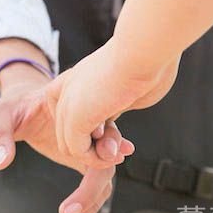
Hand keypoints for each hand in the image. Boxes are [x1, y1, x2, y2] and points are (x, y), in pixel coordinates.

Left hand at [0, 63, 133, 212]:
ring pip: (104, 174)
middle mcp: (89, 128)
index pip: (99, 134)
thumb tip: (0, 163)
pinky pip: (95, 181)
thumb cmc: (13, 106)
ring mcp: (88, 145)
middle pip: (108, 159)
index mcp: (77, 110)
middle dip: (93, 189)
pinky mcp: (83, 157)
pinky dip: (89, 199)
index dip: (99, 154)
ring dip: (92, 199)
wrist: (24, 104)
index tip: (82, 173)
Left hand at [46, 37, 179, 162]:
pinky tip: (115, 154)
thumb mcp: (124, 91)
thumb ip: (112, 109)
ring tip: (122, 152)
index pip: (74, 117)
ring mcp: (66, 104)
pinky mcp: (73, 119)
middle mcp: (66, 90)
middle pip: (70, 132)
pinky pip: (76, 151)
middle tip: (124, 149)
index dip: (95, 133)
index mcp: (76, 80)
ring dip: (98, 156)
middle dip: (96, 147)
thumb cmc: (146, 66)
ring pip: (71, 145)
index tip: (120, 135)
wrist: (143, 53)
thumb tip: (110, 130)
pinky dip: (96, 159)